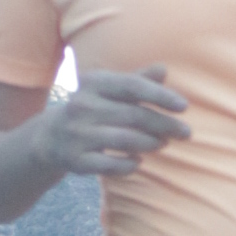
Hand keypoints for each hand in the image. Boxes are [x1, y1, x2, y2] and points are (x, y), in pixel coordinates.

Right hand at [37, 68, 191, 179]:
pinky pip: (108, 165)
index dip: (160, 96)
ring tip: (163, 144)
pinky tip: (138, 162)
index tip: (184, 107)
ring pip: (123, 140)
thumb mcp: (109, 89)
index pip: (132, 86)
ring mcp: (77, 134)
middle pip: (132, 115)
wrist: (50, 136)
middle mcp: (82, 106)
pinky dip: (128, 165)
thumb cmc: (92, 108)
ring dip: (150, 144)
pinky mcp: (75, 160)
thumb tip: (164, 69)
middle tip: (186, 132)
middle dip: (163, 124)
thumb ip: (137, 80)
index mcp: (93, 83)